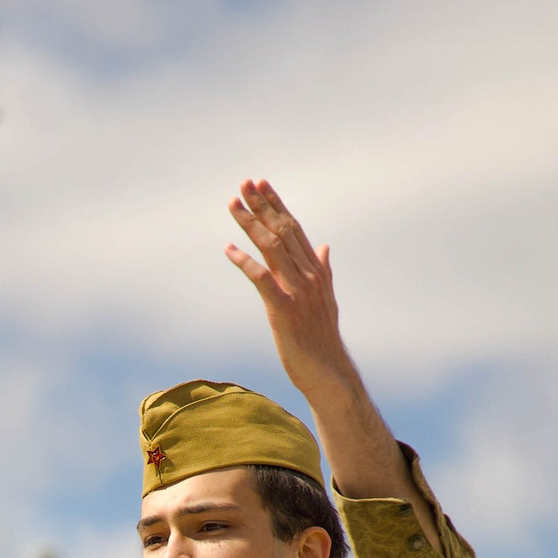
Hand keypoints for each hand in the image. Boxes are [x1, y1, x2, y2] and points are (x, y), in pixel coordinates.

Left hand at [224, 179, 358, 405]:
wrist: (329, 373)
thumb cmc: (322, 339)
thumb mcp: (326, 300)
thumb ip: (324, 270)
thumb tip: (325, 247)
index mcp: (316, 271)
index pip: (294, 229)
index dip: (277, 205)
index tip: (261, 185)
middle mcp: (309, 276)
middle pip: (282, 232)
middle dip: (262, 205)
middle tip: (244, 183)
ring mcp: (299, 292)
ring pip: (272, 249)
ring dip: (250, 224)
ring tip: (232, 205)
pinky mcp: (285, 311)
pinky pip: (262, 279)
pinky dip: (245, 261)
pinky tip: (228, 249)